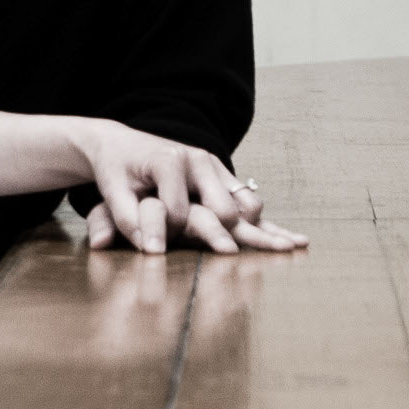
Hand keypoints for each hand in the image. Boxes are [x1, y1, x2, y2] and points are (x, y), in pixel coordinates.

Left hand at [75, 123, 308, 256]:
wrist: (124, 146)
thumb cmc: (117, 172)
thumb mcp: (112, 192)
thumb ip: (127, 220)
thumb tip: (151, 252)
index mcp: (170, 161)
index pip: (178, 210)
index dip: (167, 234)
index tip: (158, 251)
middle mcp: (198, 160)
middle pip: (225, 209)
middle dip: (229, 238)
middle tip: (241, 262)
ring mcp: (215, 168)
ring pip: (245, 204)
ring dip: (259, 230)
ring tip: (285, 251)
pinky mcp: (223, 177)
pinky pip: (250, 202)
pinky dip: (268, 223)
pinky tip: (296, 240)